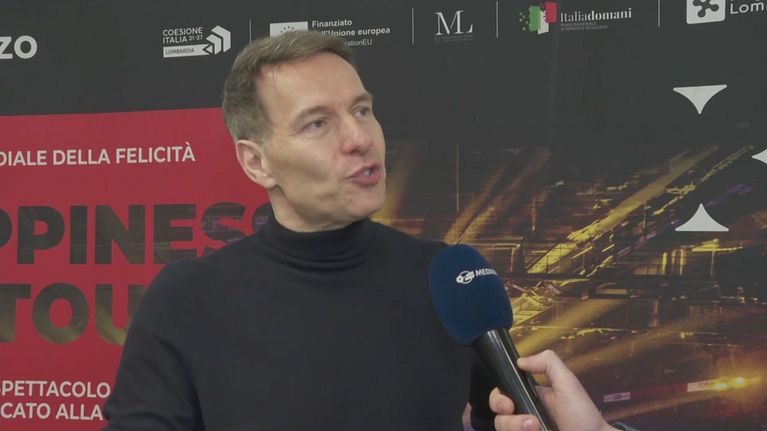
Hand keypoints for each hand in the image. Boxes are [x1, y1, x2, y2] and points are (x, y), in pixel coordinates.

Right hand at [489, 349, 616, 430]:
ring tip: (536, 427)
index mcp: (528, 396)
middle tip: (523, 418)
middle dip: (506, 416)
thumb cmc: (583, 415)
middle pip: (497, 414)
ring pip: (501, 427)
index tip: (507, 404)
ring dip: (514, 427)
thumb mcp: (568, 382)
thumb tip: (520, 361)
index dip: (498, 398)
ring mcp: (523, 429)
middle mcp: (523, 414)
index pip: (502, 394)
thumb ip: (548, 363)